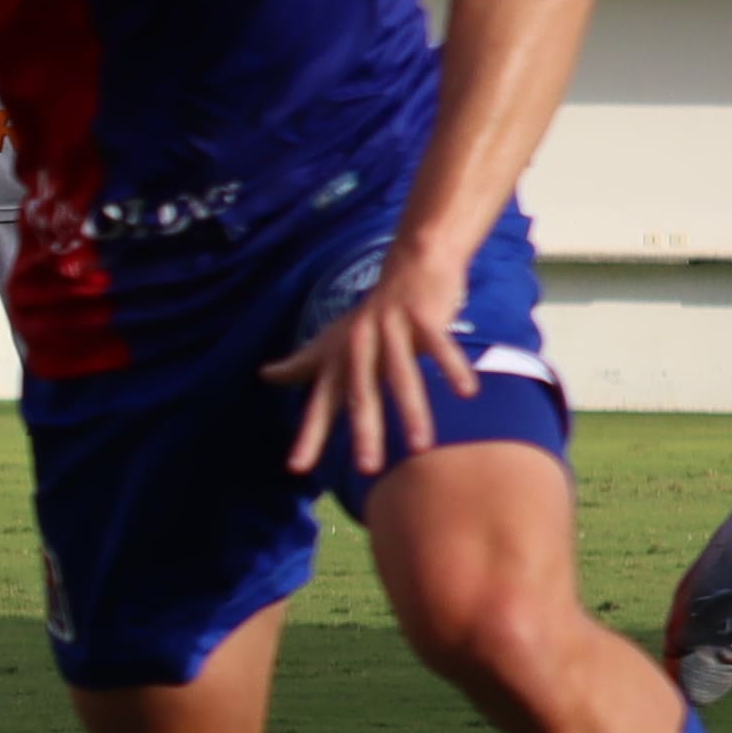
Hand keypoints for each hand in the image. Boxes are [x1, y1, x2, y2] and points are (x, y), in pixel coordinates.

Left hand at [268, 248, 483, 478]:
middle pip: (360, 394)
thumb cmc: (371, 313)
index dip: (308, 434)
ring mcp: (390, 328)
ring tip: (421, 446)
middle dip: (364, 432)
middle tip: (368, 469)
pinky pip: (439, 345)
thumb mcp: (332, 339)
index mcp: (339, 357)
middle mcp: (359, 344)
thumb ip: (302, 362)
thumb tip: (265, 375)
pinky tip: (466, 393)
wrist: (410, 263)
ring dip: (412, 411)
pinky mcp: (422, 314)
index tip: (296, 467)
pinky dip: (451, 367)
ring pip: (401, 374)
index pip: (320, 403)